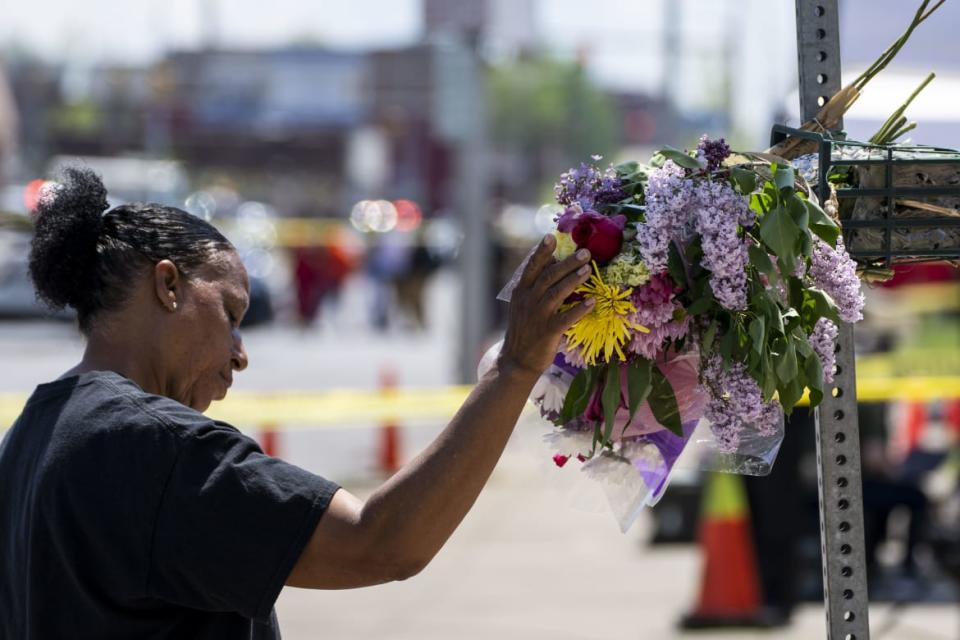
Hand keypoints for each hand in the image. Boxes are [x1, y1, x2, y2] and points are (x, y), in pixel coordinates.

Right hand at [498, 235, 594, 376]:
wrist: (516, 360)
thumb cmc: (524, 330)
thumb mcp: (523, 305)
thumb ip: (535, 286)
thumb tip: (553, 263)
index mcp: (521, 292)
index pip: (532, 267)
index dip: (542, 252)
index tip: (551, 237)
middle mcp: (528, 301)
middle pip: (549, 276)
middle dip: (567, 263)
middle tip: (585, 253)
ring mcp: (538, 316)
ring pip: (557, 293)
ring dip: (574, 280)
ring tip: (588, 270)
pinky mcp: (548, 331)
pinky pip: (566, 318)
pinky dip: (579, 309)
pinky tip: (591, 302)